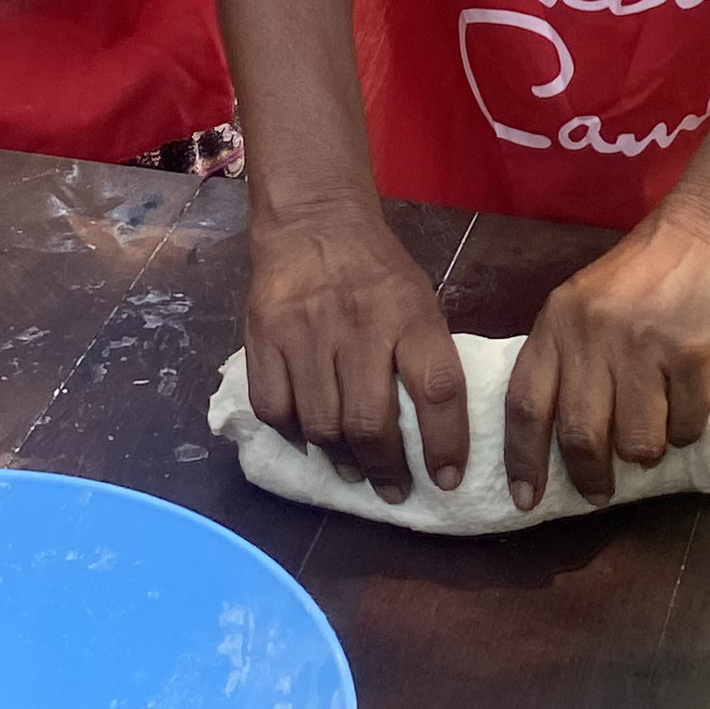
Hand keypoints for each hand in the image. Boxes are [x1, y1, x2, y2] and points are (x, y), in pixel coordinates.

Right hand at [241, 197, 467, 504]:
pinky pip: (275, 408)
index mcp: (408, 312)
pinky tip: (308, 440)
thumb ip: (424, 356)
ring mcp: (304, 330)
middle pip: (370, 421)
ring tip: (353, 469)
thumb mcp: (418, 299)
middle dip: (386, 469)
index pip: (436, 388)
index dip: (445, 442)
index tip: (447, 478)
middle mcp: (357, 323)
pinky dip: (293, 436)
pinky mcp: (262, 335)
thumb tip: (433, 435)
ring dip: (341, 460)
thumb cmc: (376, 270)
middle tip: (393, 488)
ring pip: (322, 424)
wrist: (312, 220)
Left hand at [507, 200, 709, 510]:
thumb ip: (570, 355)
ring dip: (648, 452)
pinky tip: (691, 400)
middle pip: (581, 435)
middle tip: (598, 493)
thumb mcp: (588, 300)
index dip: (521, 459)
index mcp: (559, 320)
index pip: (526, 402)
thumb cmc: (649, 269)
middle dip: (589, 478)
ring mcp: (646, 347)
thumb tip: (562, 439)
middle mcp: (594, 335)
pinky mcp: (695, 358)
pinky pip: (686, 427)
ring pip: (637, 444)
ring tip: (658, 429)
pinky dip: (688, 429)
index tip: (524, 500)